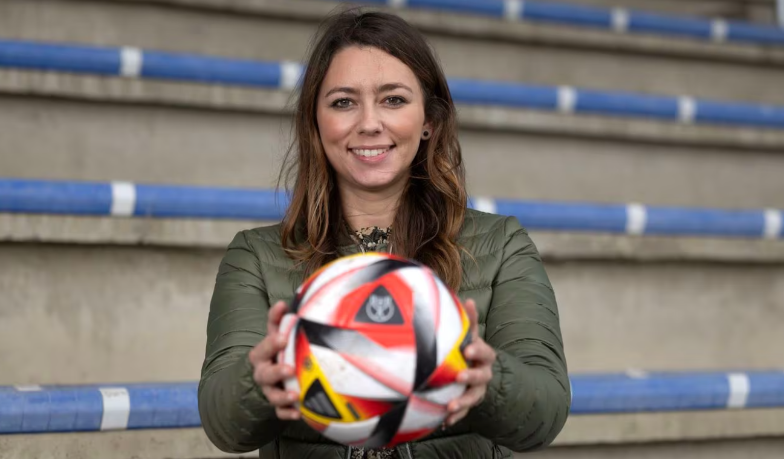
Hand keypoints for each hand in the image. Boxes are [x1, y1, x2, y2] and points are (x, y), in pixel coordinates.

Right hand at [248, 301, 300, 420]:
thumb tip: (289, 299)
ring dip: (282, 395)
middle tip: (290, 369)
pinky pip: (280, 412)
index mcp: (263, 353)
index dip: (272, 342)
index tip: (283, 338)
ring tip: (295, 395)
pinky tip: (299, 413)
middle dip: (277, 370)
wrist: (264, 377)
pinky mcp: (276, 405)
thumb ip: (280, 319)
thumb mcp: (276, 334)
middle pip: (265, 372)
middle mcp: (262, 371)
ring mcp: (269, 389)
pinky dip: (288, 413)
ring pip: (272, 394)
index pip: (265, 346)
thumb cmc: (276, 351)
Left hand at [445, 299, 495, 426]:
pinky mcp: (469, 402)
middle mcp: (484, 373)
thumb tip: (468, 298)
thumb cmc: (469, 349)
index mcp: (484, 355)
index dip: (477, 350)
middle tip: (459, 376)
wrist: (477, 369)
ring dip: (463, 402)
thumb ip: (469, 320)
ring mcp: (478, 389)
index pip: (484, 351)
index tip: (467, 350)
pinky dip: (455, 417)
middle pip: (482, 376)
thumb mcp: (470, 335)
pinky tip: (444, 422)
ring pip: (473, 397)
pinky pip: (464, 412)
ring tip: (450, 407)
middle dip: (471, 377)